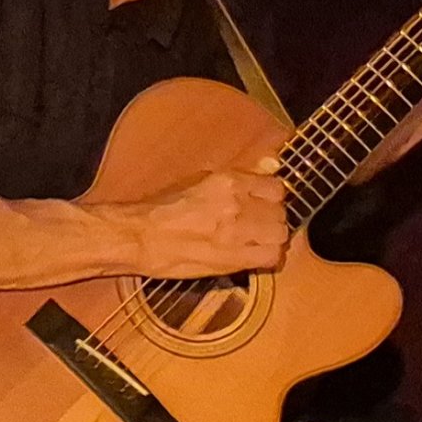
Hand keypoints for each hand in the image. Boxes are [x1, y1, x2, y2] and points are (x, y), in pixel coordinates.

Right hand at [116, 160, 287, 278]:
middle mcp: (237, 204)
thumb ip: (242, 173)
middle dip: (272, 219)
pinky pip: (270, 258)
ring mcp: (237, 233)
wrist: (140, 236)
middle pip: (280, 213)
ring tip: (255, 241)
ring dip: (271, 238)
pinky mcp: (232, 258)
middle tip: (257, 225)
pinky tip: (253, 255)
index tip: (262, 204)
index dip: (271, 198)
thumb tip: (274, 162)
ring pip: (279, 235)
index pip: (276, 188)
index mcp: (229, 180)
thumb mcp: (200, 178)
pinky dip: (267, 257)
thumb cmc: (163, 208)